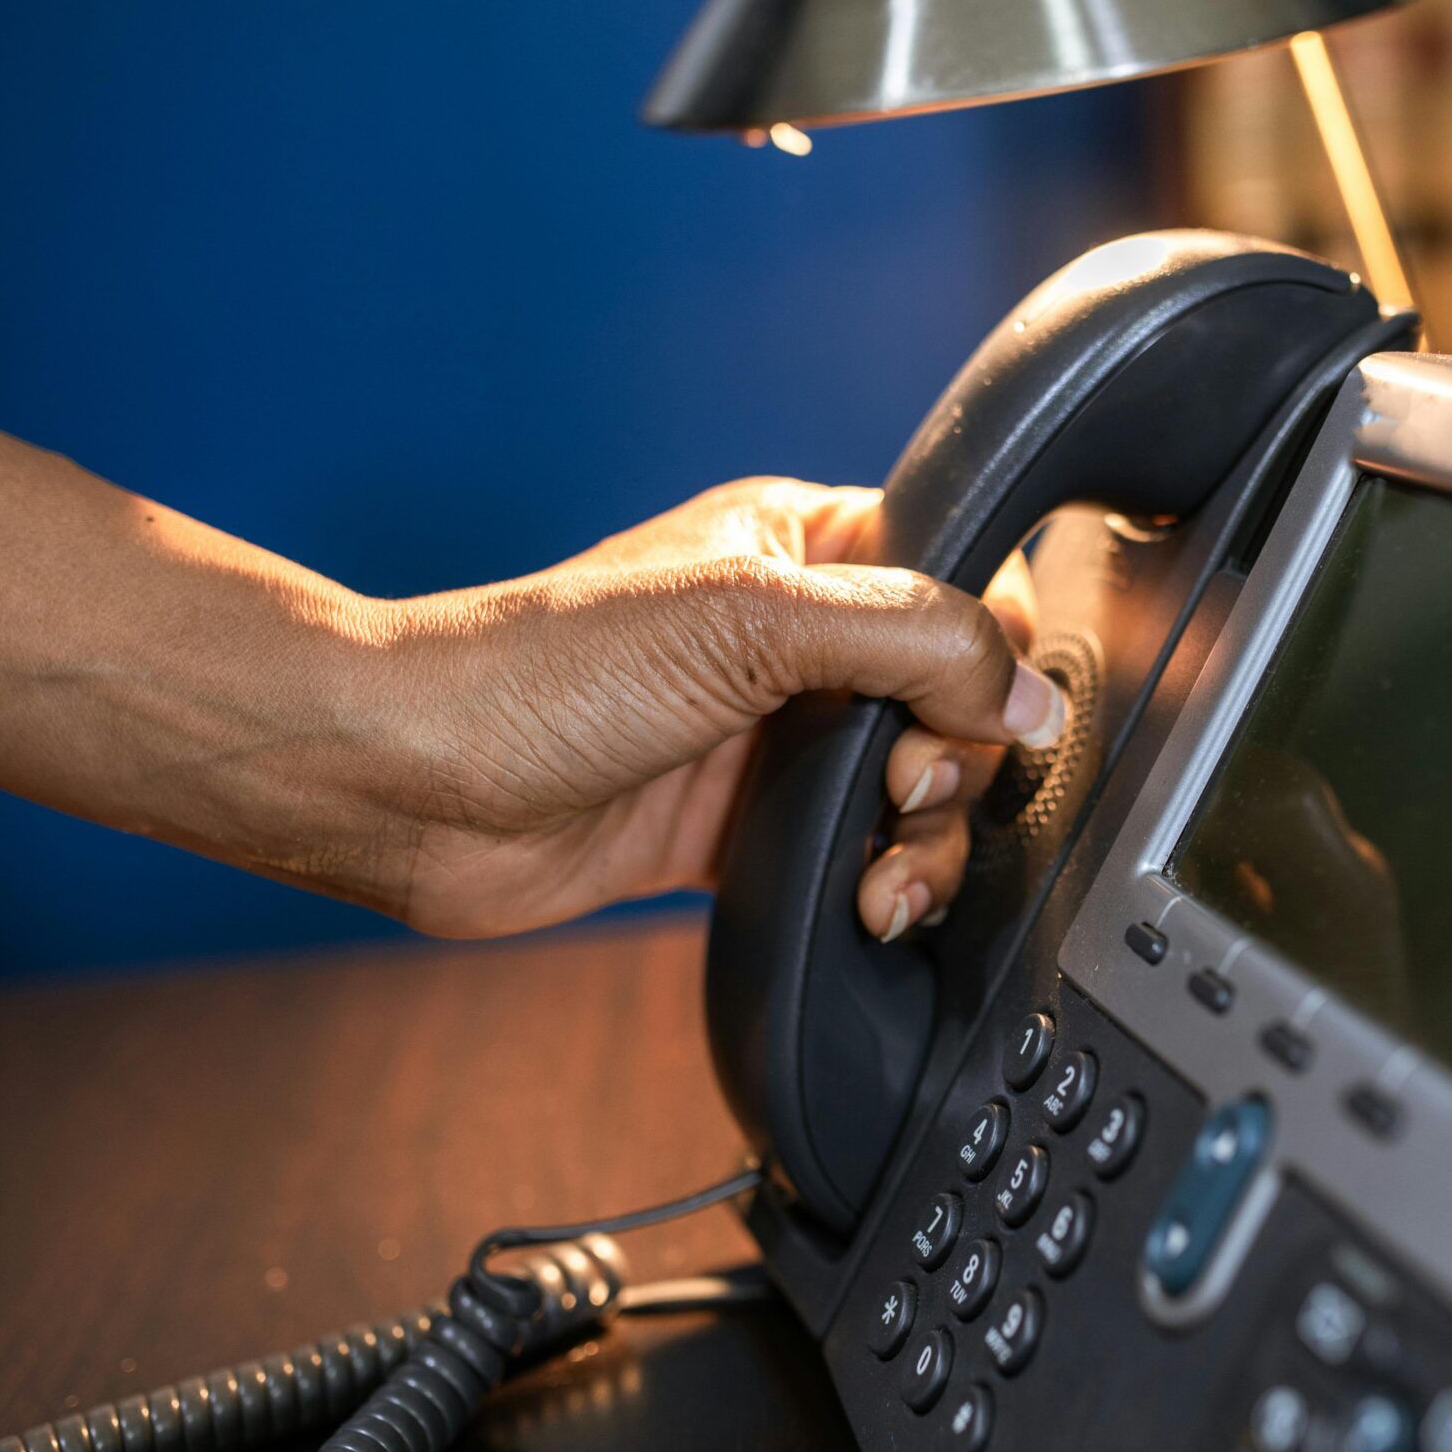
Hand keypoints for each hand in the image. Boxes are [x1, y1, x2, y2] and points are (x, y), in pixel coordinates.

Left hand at [374, 478, 1054, 940]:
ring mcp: (774, 735)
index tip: (968, 715)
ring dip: (927, 846)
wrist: (418, 787)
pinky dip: (879, 887)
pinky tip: (861, 907)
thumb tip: (1033, 698)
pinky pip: (856, 856)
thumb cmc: (544, 673)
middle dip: (958, 768)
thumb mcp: (754, 619)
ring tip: (882, 882)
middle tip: (898, 794)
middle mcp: (800, 635)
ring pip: (918, 791)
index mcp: (808, 543)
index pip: (968, 581)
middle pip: (960, 703)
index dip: (994, 656)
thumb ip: (917, 638)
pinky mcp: (744, 826)